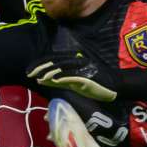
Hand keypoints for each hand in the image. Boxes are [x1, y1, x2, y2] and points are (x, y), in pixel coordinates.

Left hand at [27, 52, 146, 101]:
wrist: (117, 86)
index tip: (29, 70)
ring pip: (62, 68)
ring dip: (49, 72)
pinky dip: (62, 78)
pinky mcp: (88, 77)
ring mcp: (83, 69)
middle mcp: (77, 62)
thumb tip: (44, 80)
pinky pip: (73, 76)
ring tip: (38, 77)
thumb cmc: (98, 85)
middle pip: (55, 61)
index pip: (54, 59)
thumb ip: (62, 80)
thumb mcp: (77, 83)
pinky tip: (53, 80)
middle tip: (28, 73)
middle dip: (40, 66)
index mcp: (74, 62)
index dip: (40, 63)